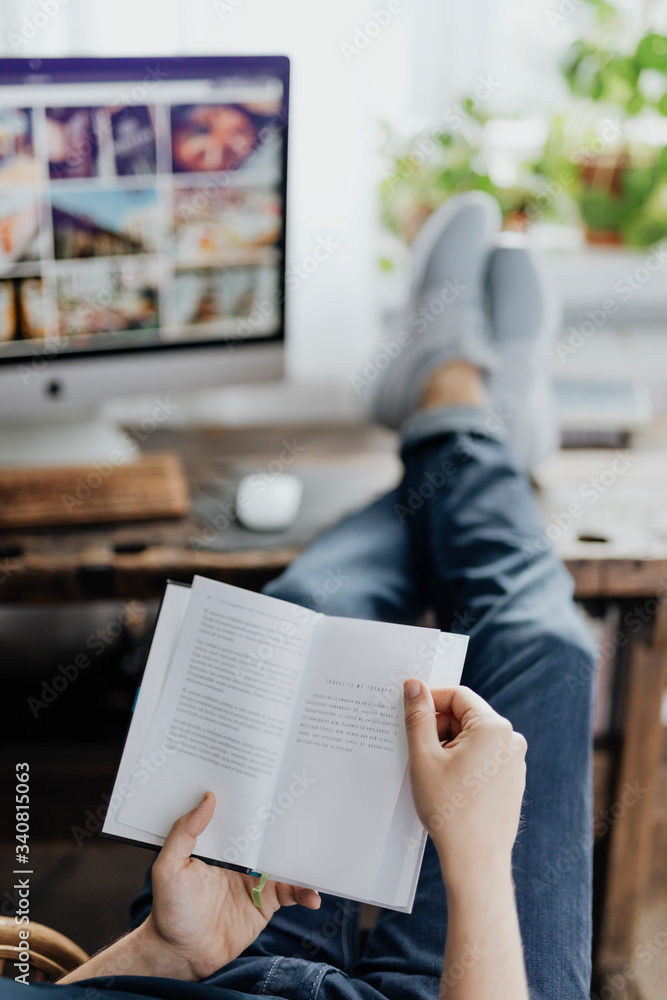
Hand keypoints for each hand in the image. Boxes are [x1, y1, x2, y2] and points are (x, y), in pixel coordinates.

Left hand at [141, 792, 319, 980]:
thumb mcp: (169, 866)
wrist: (182, 954)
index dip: (255, 799)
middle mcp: (240, 858)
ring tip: (319, 852)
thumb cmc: (170, 908)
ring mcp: (255, 880)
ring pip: (284, 861)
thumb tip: (208, 798)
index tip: (273, 779)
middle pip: (268, 835)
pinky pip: (290, 893)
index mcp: (220, 844)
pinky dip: (304, 892)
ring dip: (302, 857)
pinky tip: (314, 896)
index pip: (241, 815)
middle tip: (308, 806)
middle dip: (287, 822)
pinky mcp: (266, 903)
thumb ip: (184, 832)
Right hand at [403, 681, 526, 889]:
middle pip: (466, 717)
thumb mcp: (424, 757)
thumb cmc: (450, 811)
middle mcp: (511, 740)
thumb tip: (414, 686)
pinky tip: (447, 785)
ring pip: (473, 738)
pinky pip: (483, 758)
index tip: (409, 712)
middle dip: (439, 728)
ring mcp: (514, 762)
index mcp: (493, 728)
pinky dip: (463, 762)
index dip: (430, 700)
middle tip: (417, 751)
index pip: (458, 696)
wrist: (476, 861)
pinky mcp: (512, 780)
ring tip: (432, 773)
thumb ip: (418, 716)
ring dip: (449, 747)